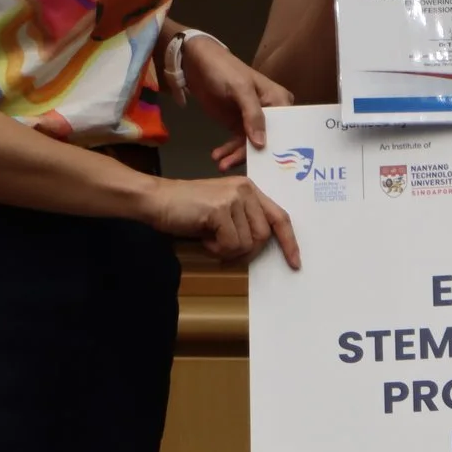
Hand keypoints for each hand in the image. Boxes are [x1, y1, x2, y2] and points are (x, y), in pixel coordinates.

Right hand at [144, 175, 300, 266]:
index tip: (295, 262)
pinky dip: (216, 249)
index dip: (289, 242)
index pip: (279, 217)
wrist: (156, 200)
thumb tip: (261, 248)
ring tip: (210, 239)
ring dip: (228, 251)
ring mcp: (233, 198)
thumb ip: (244, 222)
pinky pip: (231, 245)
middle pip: (263, 236)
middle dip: (246, 252)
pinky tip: (204, 238)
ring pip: (247, 243)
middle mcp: (245, 190)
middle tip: (223, 250)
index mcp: (250, 189)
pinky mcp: (220, 209)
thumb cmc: (187, 210)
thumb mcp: (223, 212)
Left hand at [180, 35, 293, 170]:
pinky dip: (228, 151)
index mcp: (279, 100)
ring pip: (251, 145)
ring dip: (237, 156)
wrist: (197, 64)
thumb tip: (262, 144)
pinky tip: (218, 158)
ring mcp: (252, 120)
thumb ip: (253, 115)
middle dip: (255, 156)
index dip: (281, 147)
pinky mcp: (237, 125)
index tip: (274, 167)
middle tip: (242, 169)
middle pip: (269, 139)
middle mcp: (270, 112)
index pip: (285, 127)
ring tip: (222, 165)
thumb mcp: (241, 89)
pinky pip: (237, 143)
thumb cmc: (224, 71)